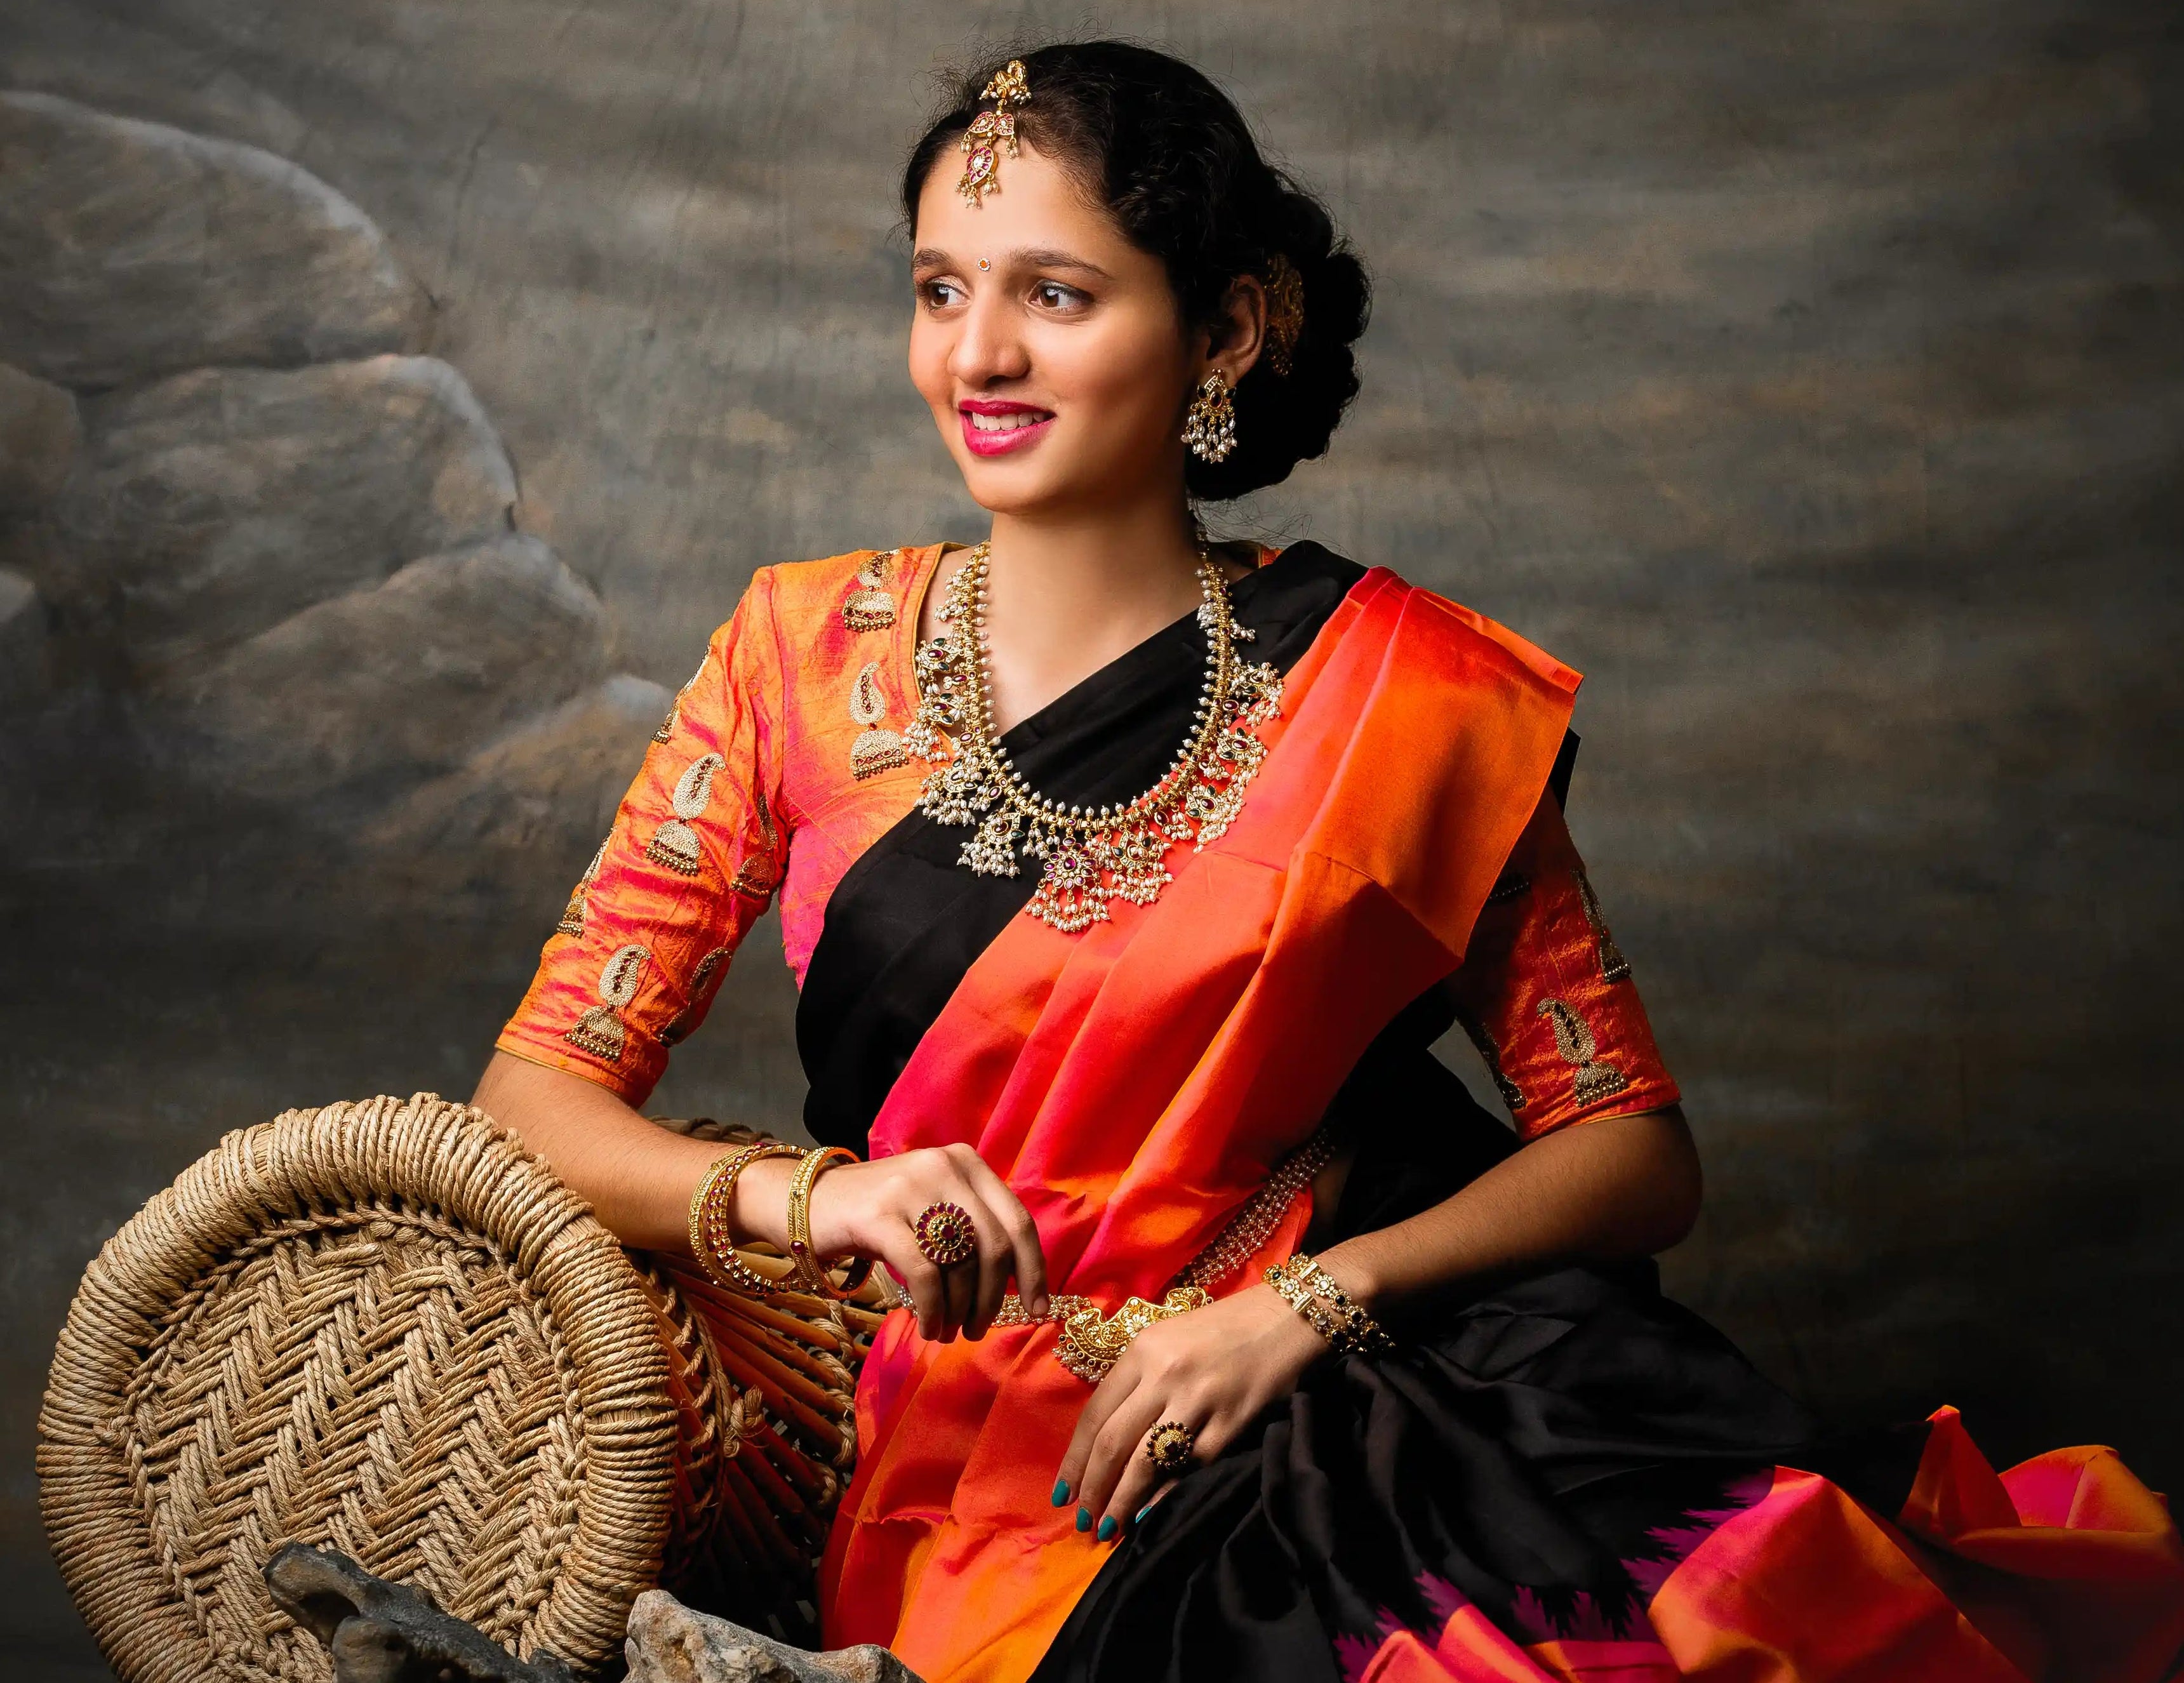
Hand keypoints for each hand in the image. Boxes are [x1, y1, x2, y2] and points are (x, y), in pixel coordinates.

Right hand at [803, 1144, 1048, 1342]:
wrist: (806, 1201)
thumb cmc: (879, 1215)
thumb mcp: (933, 1207)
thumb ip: (973, 1230)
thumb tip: (1019, 1285)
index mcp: (966, 1163)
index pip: (1018, 1221)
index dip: (1033, 1270)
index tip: (1039, 1310)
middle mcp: (944, 1167)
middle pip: (994, 1247)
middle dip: (993, 1299)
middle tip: (979, 1330)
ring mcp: (911, 1188)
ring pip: (960, 1264)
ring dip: (960, 1311)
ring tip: (949, 1332)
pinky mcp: (879, 1215)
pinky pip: (924, 1275)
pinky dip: (934, 1310)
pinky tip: (929, 1327)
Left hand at [1054, 1283, 1327, 1540]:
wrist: (1288, 1316)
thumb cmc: (1224, 1329)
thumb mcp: (1169, 1340)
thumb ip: (1138, 1381)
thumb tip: (1107, 1440)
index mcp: (1142, 1350)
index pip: (1094, 1415)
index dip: (1075, 1461)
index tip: (1063, 1493)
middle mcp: (1163, 1373)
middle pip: (1113, 1442)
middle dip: (1093, 1489)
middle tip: (1084, 1521)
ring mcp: (1198, 1399)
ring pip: (1146, 1462)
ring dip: (1122, 1502)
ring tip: (1109, 1528)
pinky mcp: (1231, 1422)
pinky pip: (1189, 1467)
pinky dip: (1165, 1496)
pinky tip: (1150, 1516)